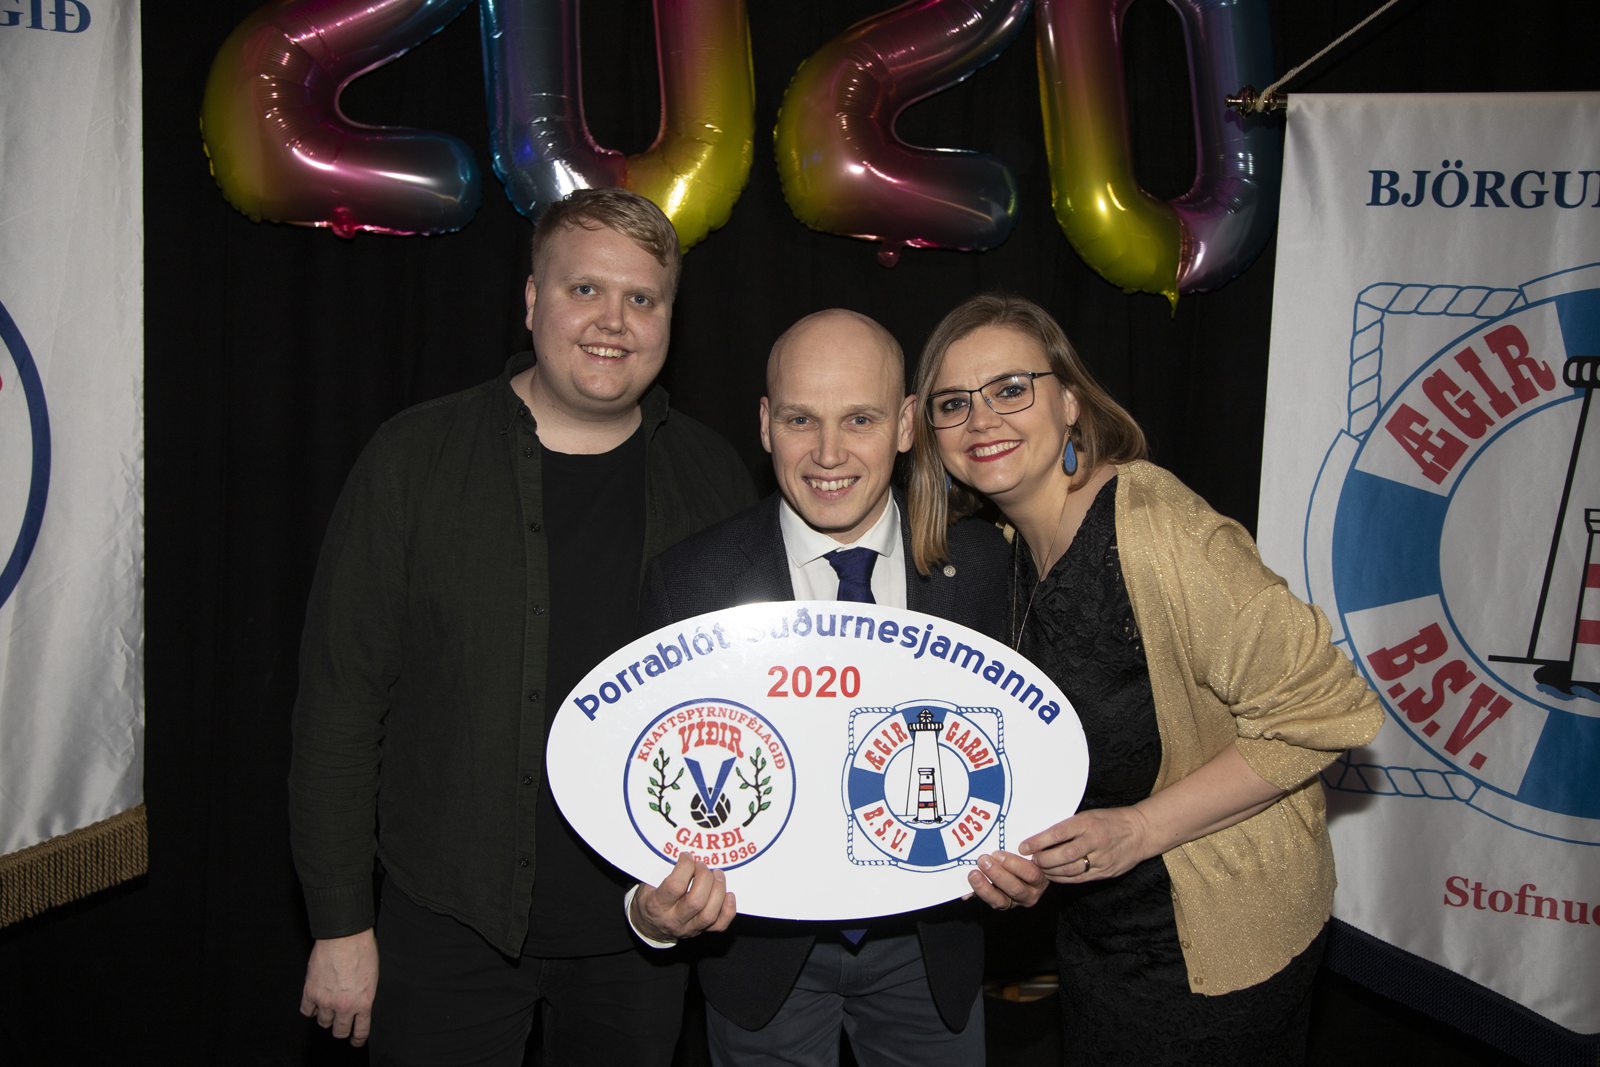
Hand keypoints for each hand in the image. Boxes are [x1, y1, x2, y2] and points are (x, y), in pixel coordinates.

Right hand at [300, 929, 378, 1045]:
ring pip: (323, 1022)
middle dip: (341, 1029)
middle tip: (340, 1024)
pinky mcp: (310, 992)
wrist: (344, 936)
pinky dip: (310, 1008)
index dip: (357, 1039)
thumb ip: (364, 995)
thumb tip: (358, 1004)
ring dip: (326, 1017)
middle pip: (339, 1031)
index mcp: (363, 1002)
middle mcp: (344, 1006)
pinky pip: (307, 1011)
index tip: (355, 1040)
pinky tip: (315, 1002)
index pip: (360, 1031)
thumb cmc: (362, 950)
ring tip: (328, 1007)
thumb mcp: (372, 977)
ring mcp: (325, 1001)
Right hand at [631, 855, 735, 941]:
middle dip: (704, 877)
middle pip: (697, 901)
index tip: (687, 856)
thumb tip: (685, 855)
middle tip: (702, 865)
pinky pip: (720, 925)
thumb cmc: (649, 900)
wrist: (649, 927)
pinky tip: (728, 895)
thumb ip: (662, 871)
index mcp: (657, 905)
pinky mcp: (701, 931)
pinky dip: (728, 910)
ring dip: (718, 890)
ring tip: (717, 874)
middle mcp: (674, 919)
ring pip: (710, 914)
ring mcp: (689, 928)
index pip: (675, 886)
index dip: (685, 867)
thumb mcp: (647, 884)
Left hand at [967, 850, 1047, 909]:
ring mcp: (1014, 901)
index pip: (1031, 874)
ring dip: (985, 888)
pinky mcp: (999, 903)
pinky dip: (975, 896)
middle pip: (1015, 888)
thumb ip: (1027, 843)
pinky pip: (986, 901)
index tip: (998, 854)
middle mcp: (1029, 893)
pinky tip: (965, 893)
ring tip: (973, 874)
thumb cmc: (1026, 852)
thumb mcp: (1030, 848)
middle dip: (998, 875)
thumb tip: (1016, 828)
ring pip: (1000, 901)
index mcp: (1040, 878)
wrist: (1021, 868)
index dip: (1015, 864)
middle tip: (983, 861)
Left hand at [1020, 806, 1154, 883]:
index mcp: (1087, 823)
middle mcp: (1094, 840)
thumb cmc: (1109, 821)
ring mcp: (1101, 858)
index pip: (1058, 833)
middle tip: (1032, 860)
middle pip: (1064, 854)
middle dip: (1044, 860)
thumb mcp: (1088, 816)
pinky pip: (1080, 878)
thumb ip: (1068, 827)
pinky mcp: (1105, 872)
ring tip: (1041, 869)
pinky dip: (1064, 878)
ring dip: (1051, 871)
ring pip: (1071, 869)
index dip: (1038, 841)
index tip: (1024, 846)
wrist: (1140, 831)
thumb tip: (1041, 837)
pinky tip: (1054, 876)